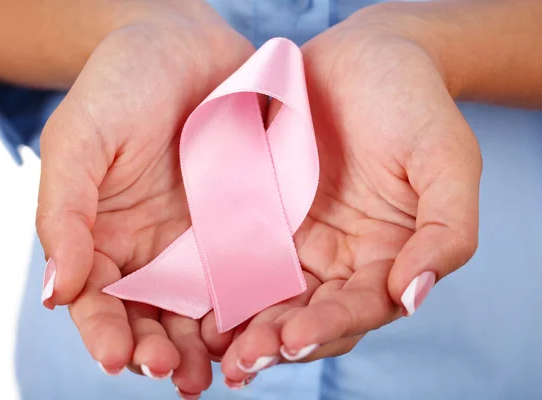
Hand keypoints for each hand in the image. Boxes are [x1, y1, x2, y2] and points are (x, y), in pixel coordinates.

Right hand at [35, 4, 253, 393]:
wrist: (184, 45)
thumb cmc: (121, 84)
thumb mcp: (79, 139)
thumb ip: (64, 212)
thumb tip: (56, 289)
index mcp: (102, 236)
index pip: (98, 300)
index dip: (105, 333)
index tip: (119, 359)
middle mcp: (151, 248)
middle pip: (152, 317)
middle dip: (162, 351)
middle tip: (175, 375)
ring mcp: (200, 240)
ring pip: (202, 308)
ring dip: (207, 345)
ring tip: (217, 372)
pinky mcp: (245, 225)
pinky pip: (248, 272)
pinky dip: (250, 306)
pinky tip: (256, 327)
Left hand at [205, 5, 481, 382]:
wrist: (367, 55)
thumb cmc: (415, 102)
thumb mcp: (447, 160)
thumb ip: (446, 232)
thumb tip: (413, 297)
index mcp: (386, 257)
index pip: (358, 309)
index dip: (329, 327)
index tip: (295, 339)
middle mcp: (339, 259)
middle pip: (307, 314)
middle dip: (276, 341)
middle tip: (243, 360)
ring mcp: (297, 239)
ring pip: (267, 295)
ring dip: (242, 324)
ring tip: (213, 345)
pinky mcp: (261, 214)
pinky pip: (238, 253)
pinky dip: (219, 281)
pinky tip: (195, 300)